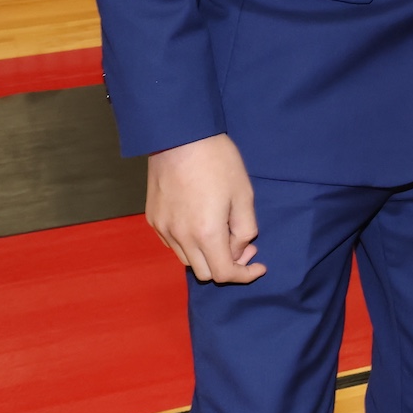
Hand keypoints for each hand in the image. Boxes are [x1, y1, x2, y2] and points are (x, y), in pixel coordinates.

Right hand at [145, 133, 265, 283]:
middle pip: (204, 272)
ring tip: (222, 232)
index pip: (224, 274)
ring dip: (207, 255)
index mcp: (206, 233)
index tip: (259, 265)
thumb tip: (240, 249)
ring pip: (187, 260)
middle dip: (228, 265)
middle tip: (244, 245)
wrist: (179, 137)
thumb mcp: (244, 194)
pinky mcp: (153, 220)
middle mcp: (180, 238)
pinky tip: (201, 224)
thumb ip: (245, 228)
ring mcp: (163, 230)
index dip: (245, 275)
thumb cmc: (218, 161)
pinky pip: (173, 244)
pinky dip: (190, 244)